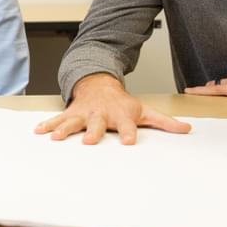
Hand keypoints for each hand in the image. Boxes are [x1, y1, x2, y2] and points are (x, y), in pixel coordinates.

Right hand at [34, 73, 191, 144]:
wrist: (99, 84)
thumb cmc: (122, 103)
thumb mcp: (144, 111)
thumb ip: (164, 122)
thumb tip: (187, 129)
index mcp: (120, 116)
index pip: (127, 125)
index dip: (128, 133)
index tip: (128, 142)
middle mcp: (101, 115)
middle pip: (97, 124)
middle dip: (93, 132)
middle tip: (90, 140)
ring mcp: (84, 114)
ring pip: (74, 122)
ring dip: (64, 129)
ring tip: (56, 138)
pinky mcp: (70, 114)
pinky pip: (58, 120)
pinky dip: (48, 125)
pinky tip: (39, 131)